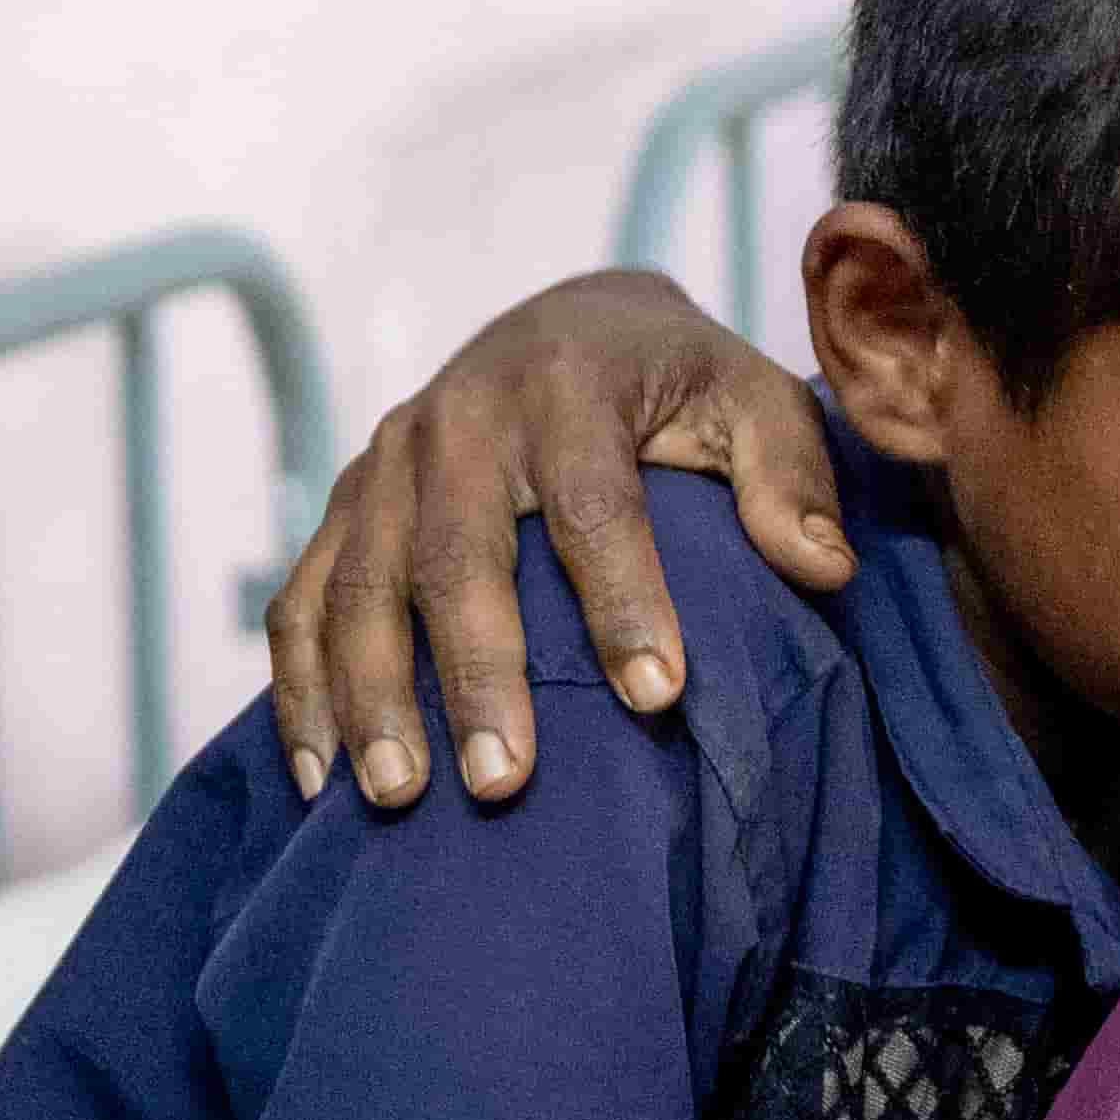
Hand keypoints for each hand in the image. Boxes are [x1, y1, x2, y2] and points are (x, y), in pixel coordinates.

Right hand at [259, 272, 845, 813]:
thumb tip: (819, 568)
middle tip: (501, 783)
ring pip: (357, 584)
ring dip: (372, 697)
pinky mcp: (346, 505)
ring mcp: (386, 462)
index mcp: (567, 383)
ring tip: (399, 797)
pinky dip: (302, 692)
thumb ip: (790, 474)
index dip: (623, 599)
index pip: (592, 501)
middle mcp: (458, 416)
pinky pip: (300, 602)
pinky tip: (321, 782)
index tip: (659, 697)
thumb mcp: (752, 399)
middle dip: (476, 673)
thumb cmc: (676, 385)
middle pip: (454, 554)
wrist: (570, 322)